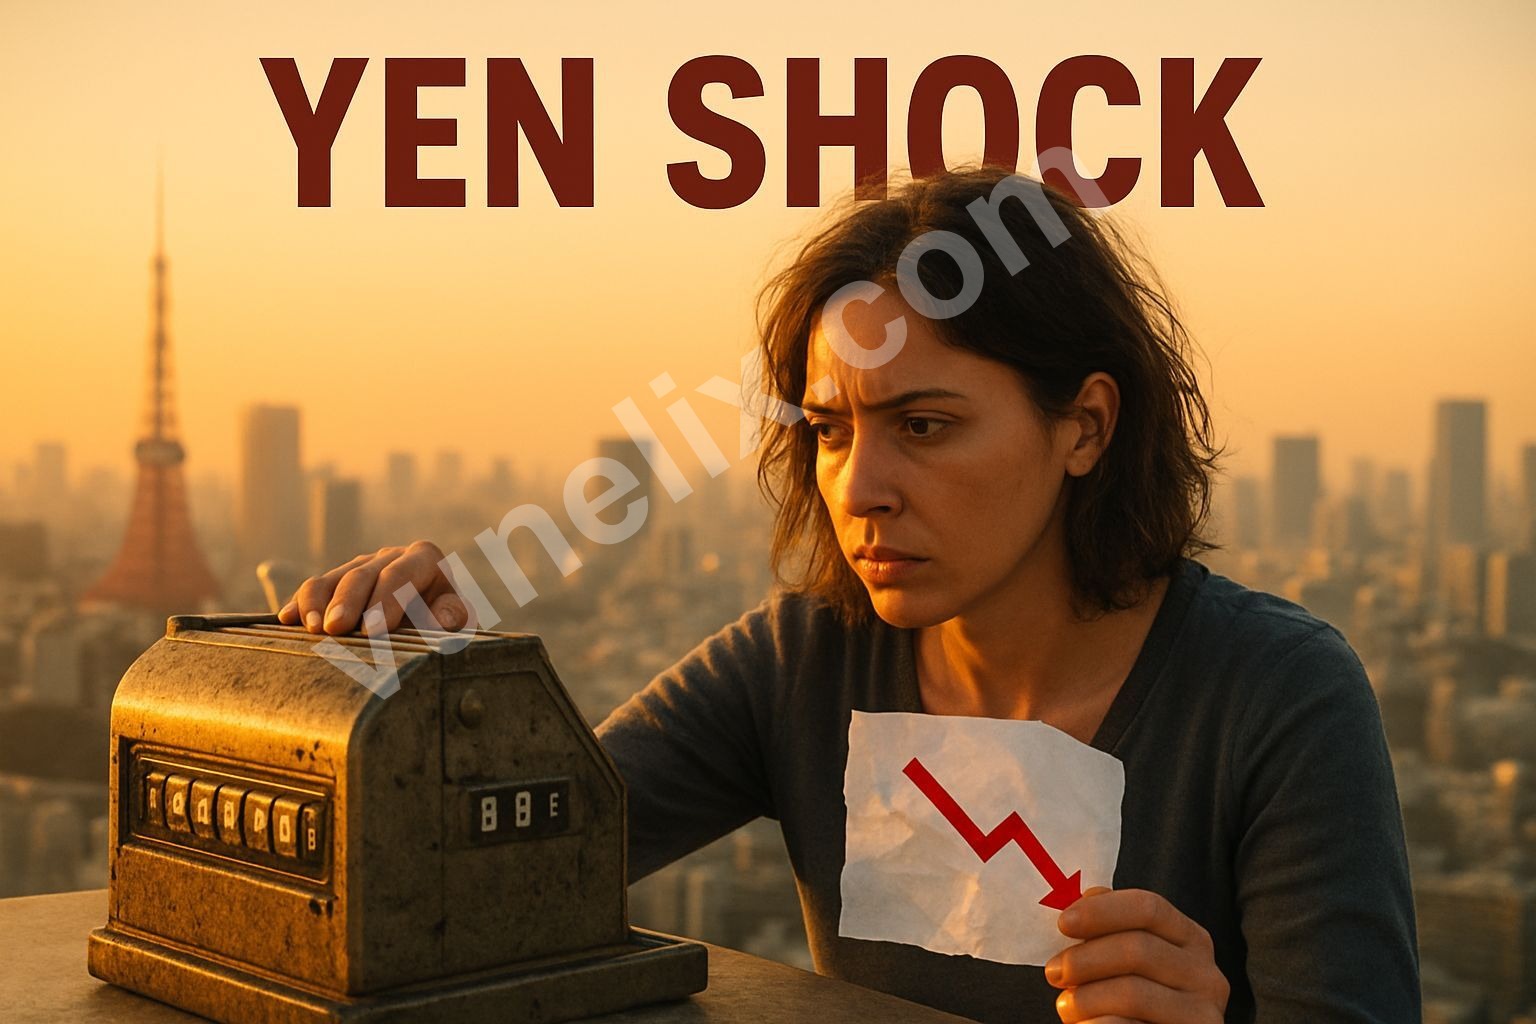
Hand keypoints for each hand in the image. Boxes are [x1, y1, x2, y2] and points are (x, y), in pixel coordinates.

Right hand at [276, 541, 474, 635]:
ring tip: (313, 630)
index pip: (400, 575)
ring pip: (331, 579)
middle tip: (336, 630)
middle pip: (361, 575)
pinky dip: (299, 605)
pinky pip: (312, 589)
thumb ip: (453, 616)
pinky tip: (286, 621)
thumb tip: (443, 620)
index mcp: (423, 557)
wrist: (434, 618)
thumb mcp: (458, 616)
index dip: (385, 601)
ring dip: (317, 604)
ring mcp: (359, 567)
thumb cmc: (448, 619)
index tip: (374, 631)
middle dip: (347, 603)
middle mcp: (389, 556)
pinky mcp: (336, 583)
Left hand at [1044, 885, 1229, 1023]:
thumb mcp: (1126, 961)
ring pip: (1133, 993)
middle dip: (1085, 959)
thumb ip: (1111, 929)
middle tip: (1054, 973)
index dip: (1102, 911)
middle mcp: (1207, 974)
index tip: (1064, 923)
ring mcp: (1203, 1013)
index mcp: (1191, 940)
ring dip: (1086, 998)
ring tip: (1066, 1006)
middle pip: (1138, 949)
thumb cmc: (1129, 1002)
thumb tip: (1083, 898)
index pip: (1149, 907)